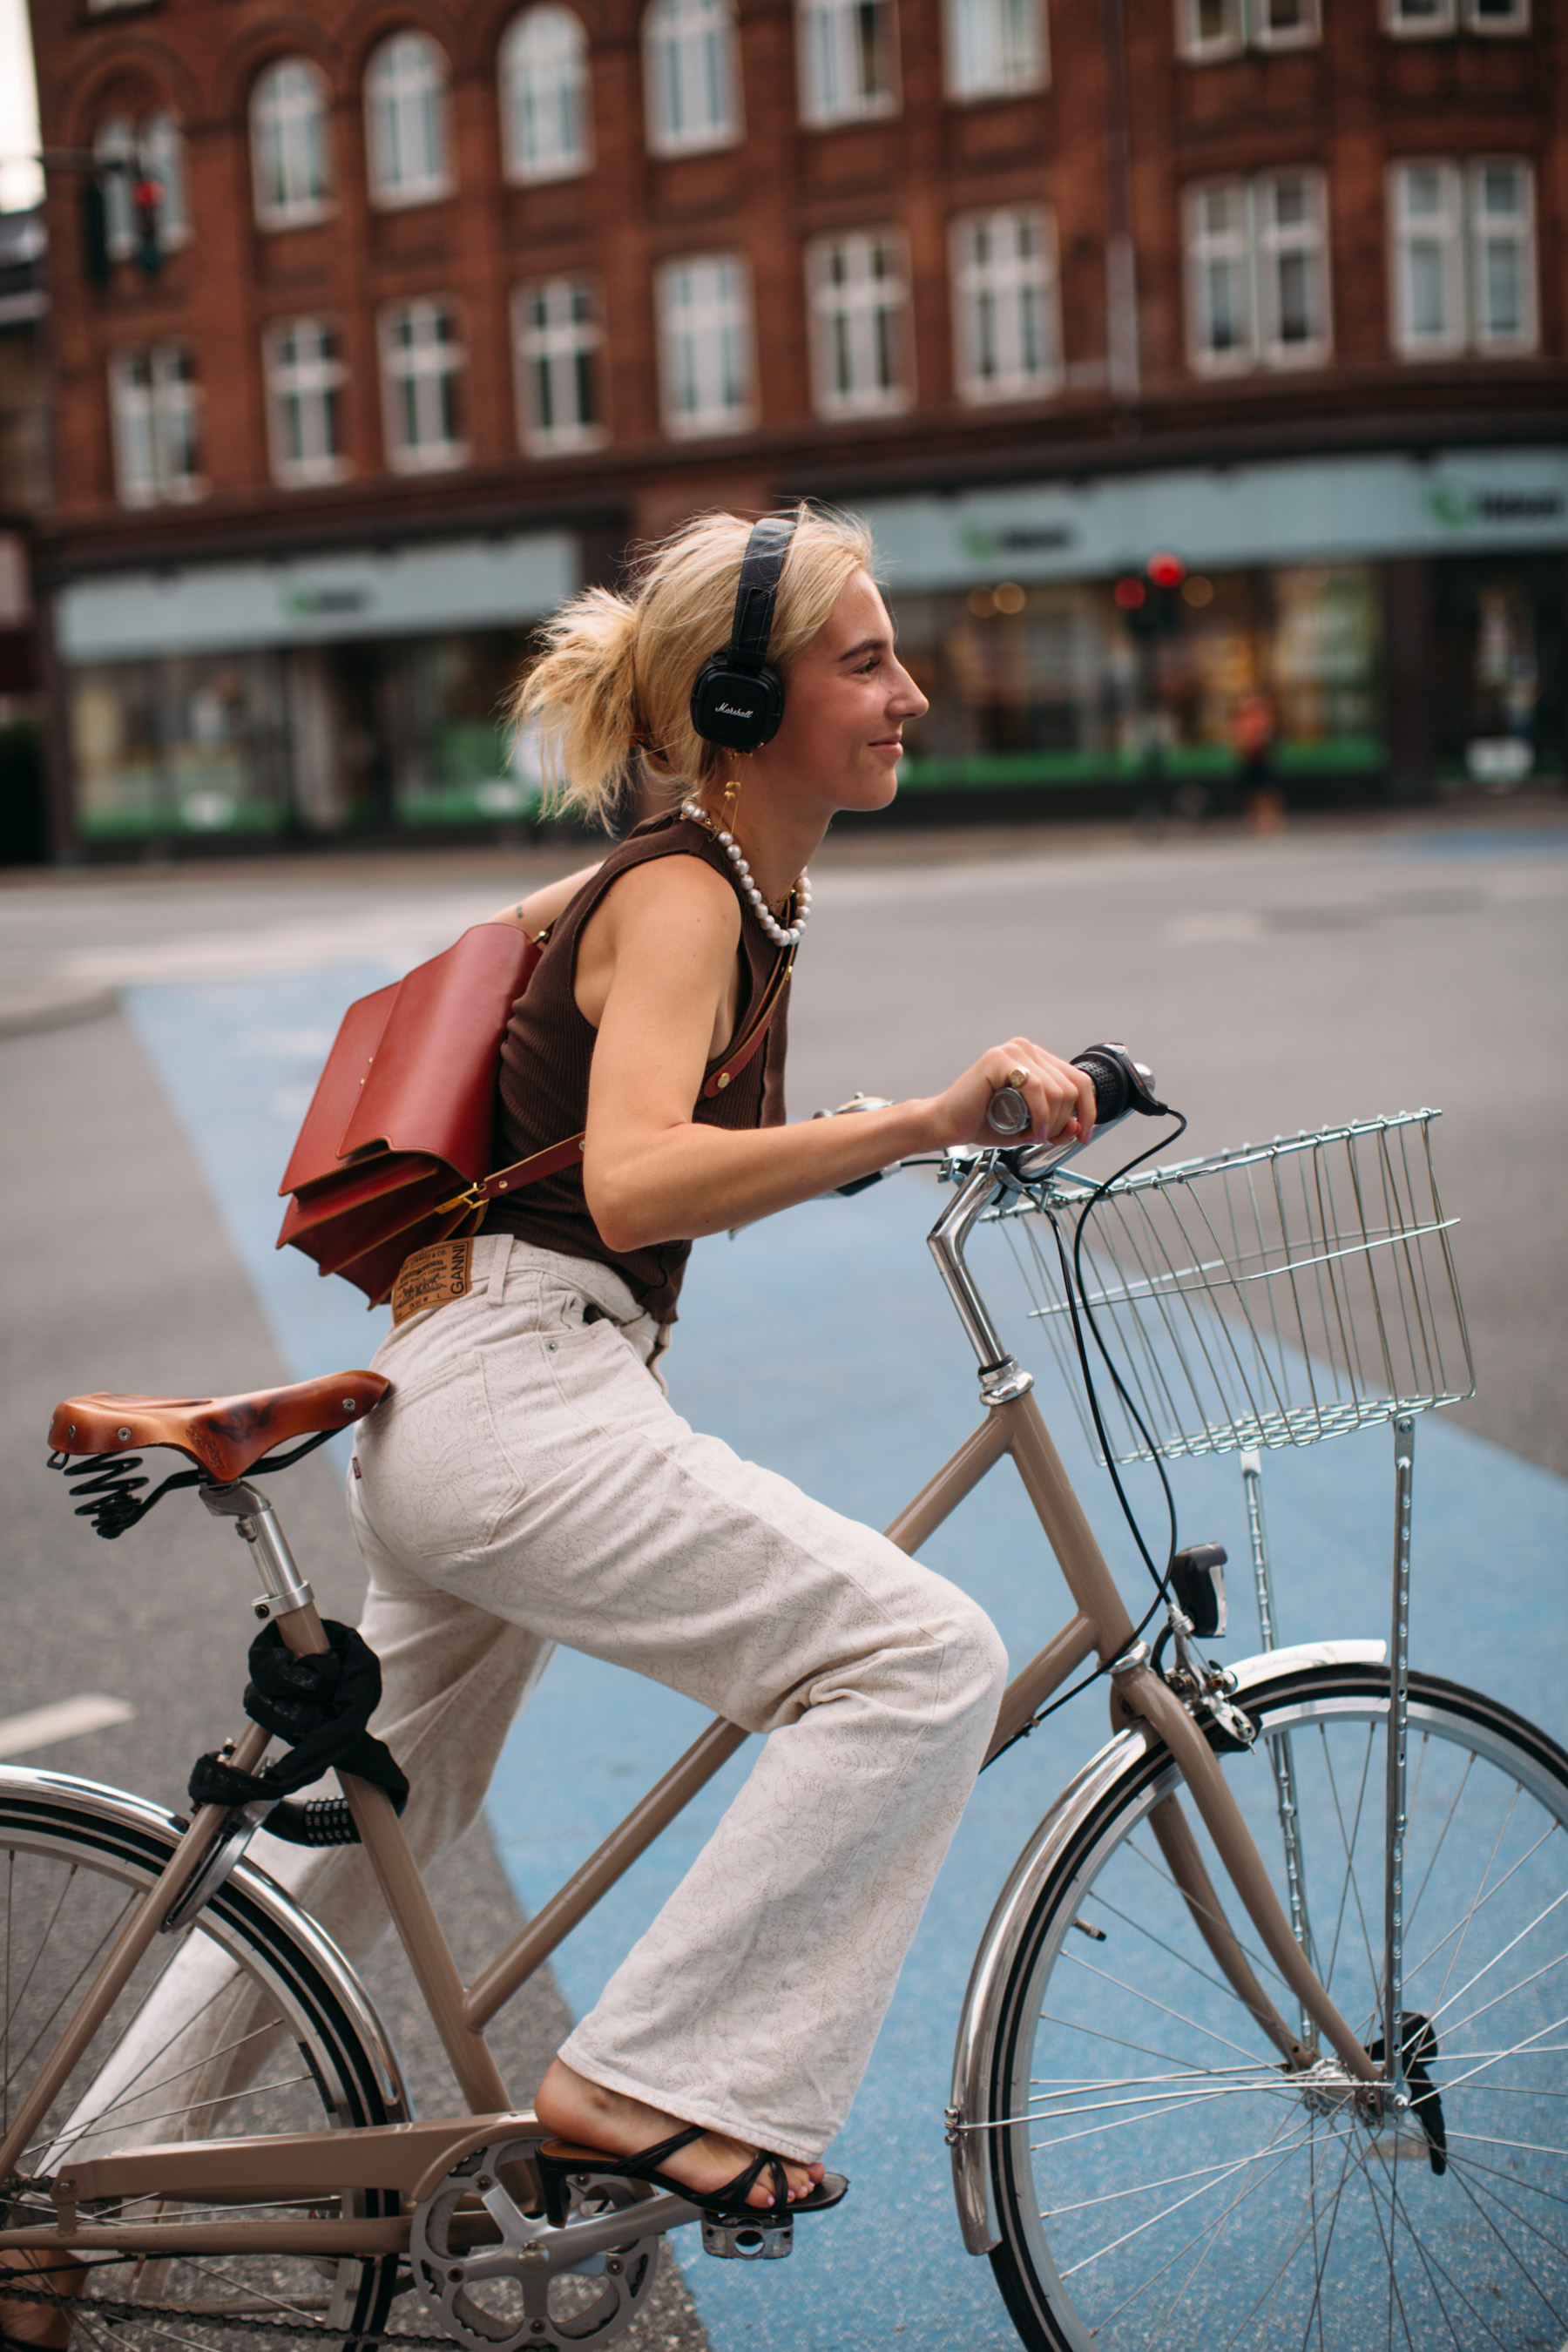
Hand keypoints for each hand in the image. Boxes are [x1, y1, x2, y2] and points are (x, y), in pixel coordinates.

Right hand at [925, 1040, 1096, 1152]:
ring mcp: (1013, 1052)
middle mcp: (1026, 1050)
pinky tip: (1032, 1130)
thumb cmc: (980, 1122)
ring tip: (1034, 1134)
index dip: (1088, 1110)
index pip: (1078, 1079)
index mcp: (1035, 1060)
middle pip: (1070, 1087)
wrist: (945, 1125)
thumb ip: (1055, 1126)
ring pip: (1057, 1089)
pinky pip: (1036, 1088)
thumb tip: (1079, 1125)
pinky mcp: (999, 1060)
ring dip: (1052, 1121)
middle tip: (1045, 1137)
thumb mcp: (1029, 1128)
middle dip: (1065, 1121)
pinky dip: (1040, 1115)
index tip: (1083, 1135)